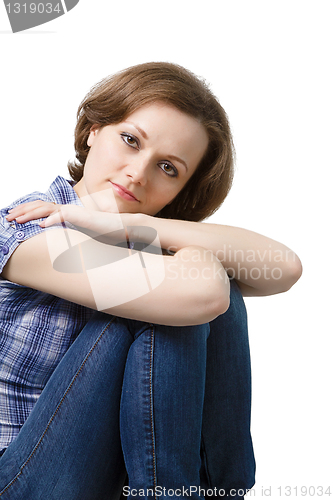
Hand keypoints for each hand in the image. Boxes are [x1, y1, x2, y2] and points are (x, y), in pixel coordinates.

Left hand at [6, 200, 125, 238]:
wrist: (123, 228)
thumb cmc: (105, 234)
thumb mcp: (82, 238)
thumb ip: (69, 238)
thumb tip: (59, 248)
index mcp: (67, 214)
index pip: (43, 209)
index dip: (28, 212)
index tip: (15, 218)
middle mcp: (68, 211)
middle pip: (40, 206)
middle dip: (22, 211)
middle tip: (8, 217)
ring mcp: (74, 212)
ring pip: (47, 209)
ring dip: (30, 214)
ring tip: (17, 220)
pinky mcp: (81, 217)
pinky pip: (63, 216)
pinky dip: (51, 220)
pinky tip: (41, 225)